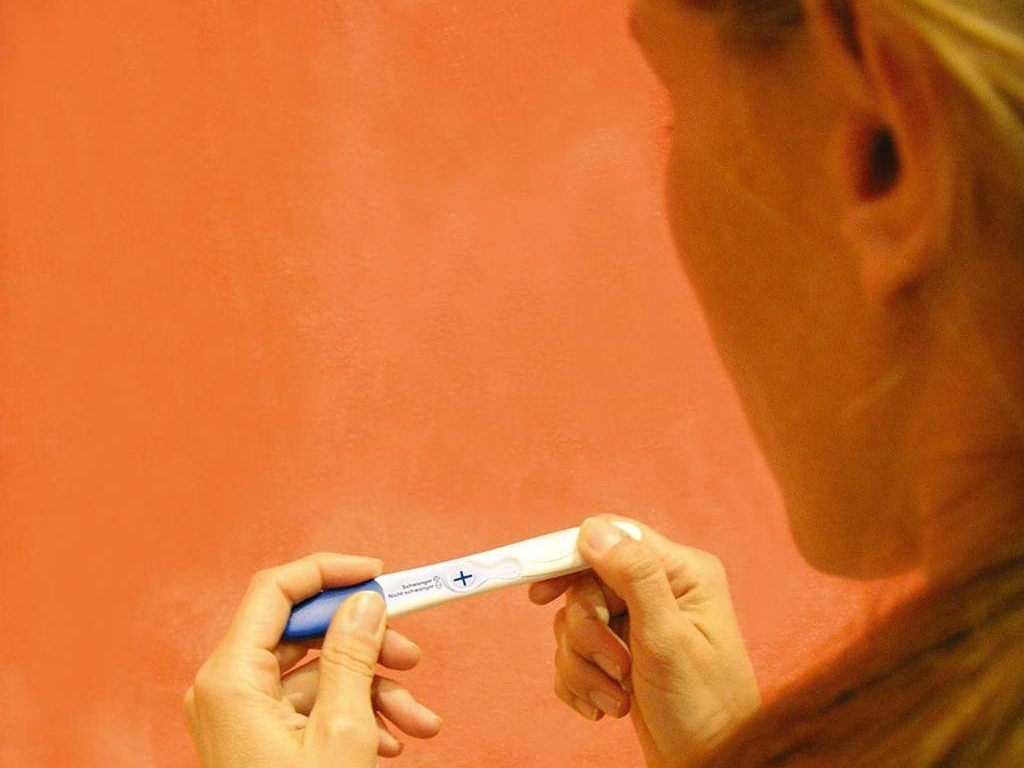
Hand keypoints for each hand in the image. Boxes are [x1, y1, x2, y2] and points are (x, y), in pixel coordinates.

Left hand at [184, 553, 441, 767]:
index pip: (275, 591)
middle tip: (414, 654)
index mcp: (230, 678)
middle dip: (367, 645)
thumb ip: (352, 655)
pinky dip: (356, 716)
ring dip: (375, 692)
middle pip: (304, 635)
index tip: (380, 574)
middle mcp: (229, 690)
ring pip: (318, 676)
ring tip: (420, 722)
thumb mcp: (341, 731)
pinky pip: (312, 709)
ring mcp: (243, 717)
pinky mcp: (261, 740)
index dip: (330, 572)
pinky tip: (394, 740)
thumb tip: (364, 601)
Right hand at [530, 517, 759, 767]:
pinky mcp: (620, 652)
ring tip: (617, 698)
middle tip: (614, 668)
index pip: (613, 539)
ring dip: (584, 664)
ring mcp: (638, 622)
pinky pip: (574, 651)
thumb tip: (593, 530)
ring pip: (575, 621)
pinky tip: (606, 706)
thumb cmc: (704, 708)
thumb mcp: (668, 639)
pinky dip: (580, 681)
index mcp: (682, 573)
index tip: (541, 594)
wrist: (708, 766)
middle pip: (586, 585)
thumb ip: (634, 577)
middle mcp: (659, 590)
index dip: (570, 560)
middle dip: (588, 633)